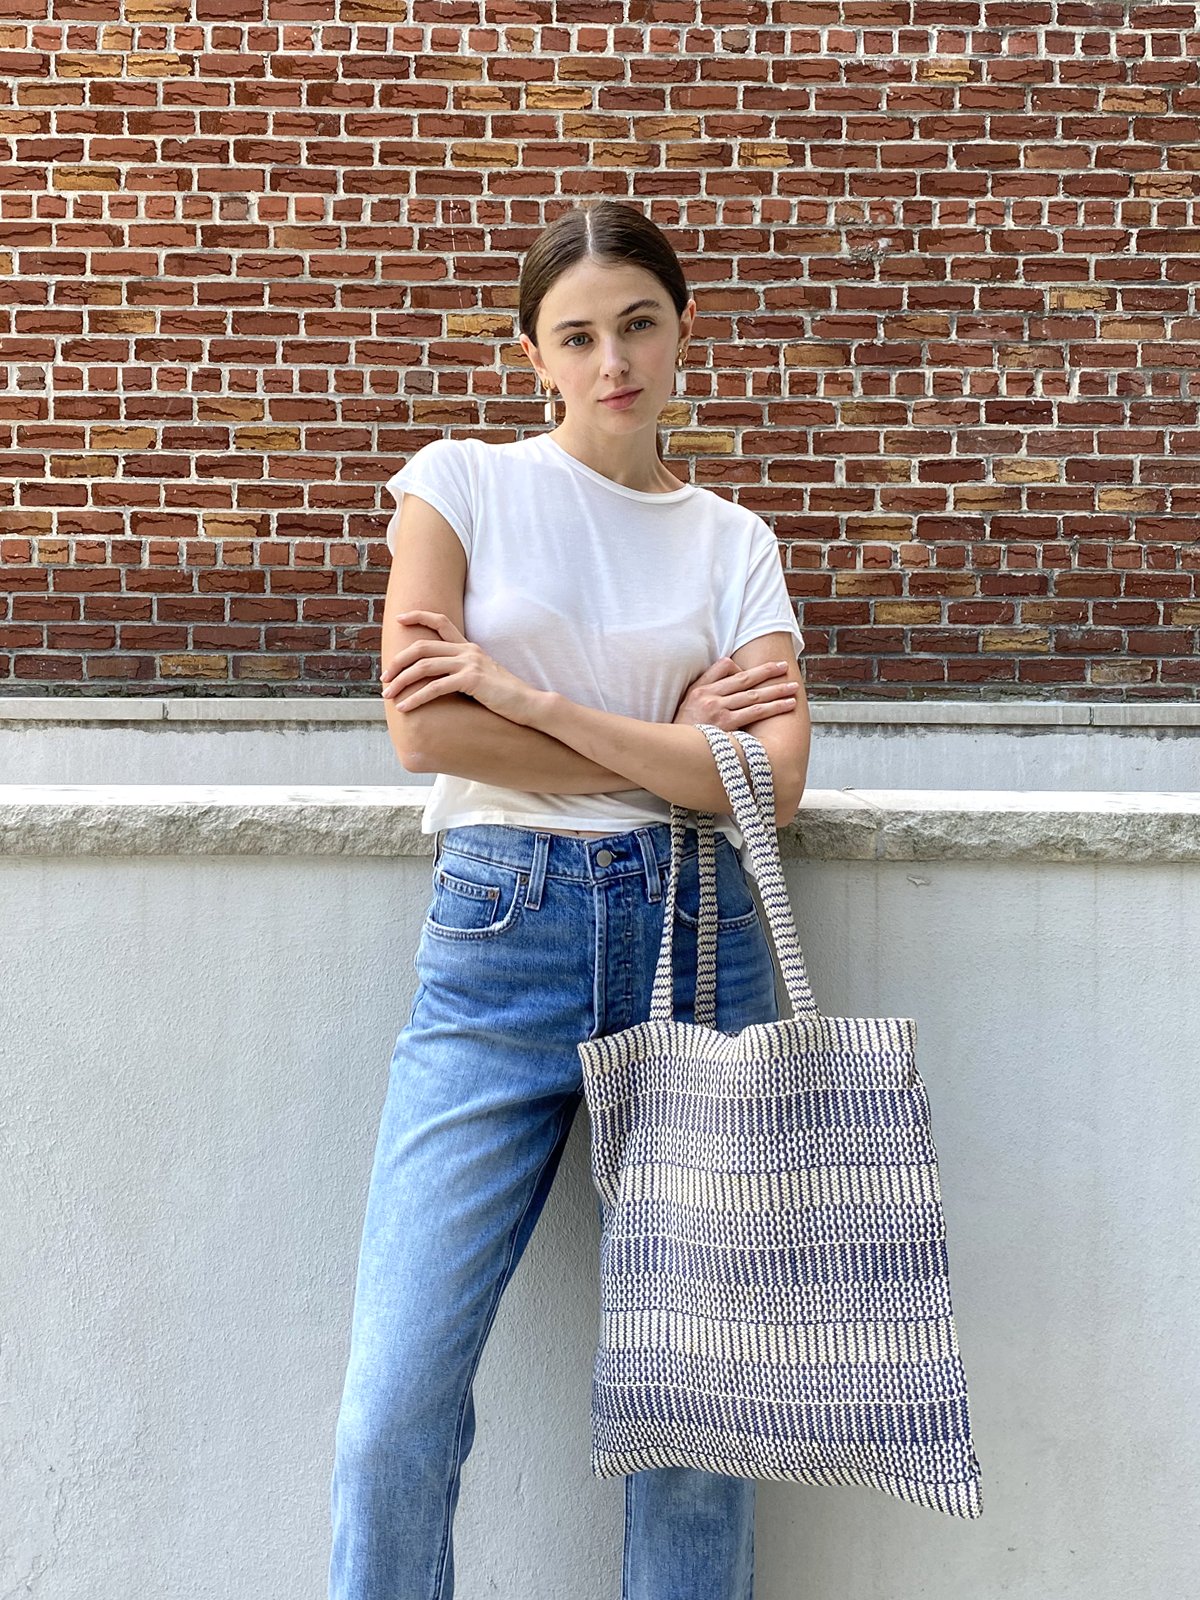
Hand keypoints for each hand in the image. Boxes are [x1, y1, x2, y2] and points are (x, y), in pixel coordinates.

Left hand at [381, 610, 541, 722]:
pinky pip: (435, 688)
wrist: (529, 704)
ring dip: (401, 681)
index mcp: (469, 647)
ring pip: (424, 667)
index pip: (441, 621)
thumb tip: (440, 680)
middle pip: (422, 648)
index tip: (400, 618)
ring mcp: (469, 664)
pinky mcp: (471, 681)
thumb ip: (462, 672)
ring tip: (388, 695)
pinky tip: (405, 707)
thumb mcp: (482, 676)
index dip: (418, 616)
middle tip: (384, 678)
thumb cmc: (505, 696)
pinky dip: (416, 698)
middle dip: (398, 662)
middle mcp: (467, 651)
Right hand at [673, 657, 799, 730]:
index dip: (748, 668)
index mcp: (700, 689)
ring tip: (792, 688)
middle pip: (745, 679)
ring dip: (776, 690)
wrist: (672, 750)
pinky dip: (773, 707)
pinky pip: (755, 712)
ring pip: (753, 696)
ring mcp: (718, 710)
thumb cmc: (683, 730)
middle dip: (767, 672)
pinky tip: (787, 705)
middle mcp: (709, 696)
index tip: (764, 668)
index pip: (727, 668)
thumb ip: (705, 686)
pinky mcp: (726, 725)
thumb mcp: (687, 703)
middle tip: (784, 667)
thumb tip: (728, 671)